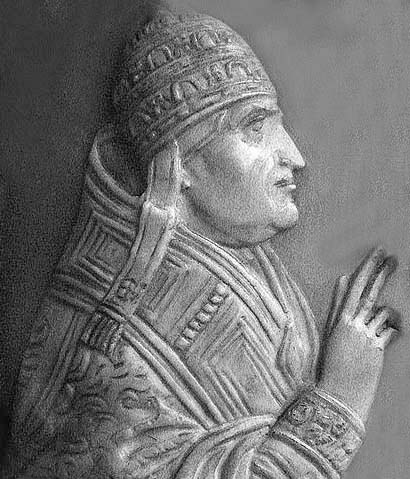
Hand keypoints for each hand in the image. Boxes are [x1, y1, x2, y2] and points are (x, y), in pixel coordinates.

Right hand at [318, 247, 399, 421]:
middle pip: (371, 293)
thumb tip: (344, 278)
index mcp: (340, 318)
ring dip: (386, 314)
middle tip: (392, 257)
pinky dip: (391, 330)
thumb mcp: (331, 330)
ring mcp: (367, 336)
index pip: (355, 287)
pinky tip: (385, 336)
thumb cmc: (331, 362)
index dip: (367, 268)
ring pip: (384, 313)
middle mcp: (354, 324)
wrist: (338, 392)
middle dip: (382, 272)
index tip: (377, 253)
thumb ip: (338, 304)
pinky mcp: (378, 349)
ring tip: (374, 329)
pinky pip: (391, 331)